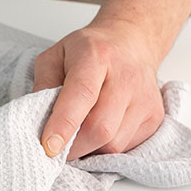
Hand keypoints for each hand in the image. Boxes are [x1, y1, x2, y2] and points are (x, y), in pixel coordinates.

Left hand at [32, 17, 166, 159]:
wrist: (132, 42)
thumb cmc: (90, 51)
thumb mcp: (54, 56)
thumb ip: (42, 85)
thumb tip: (36, 121)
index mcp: (96, 57)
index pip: (81, 94)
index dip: (64, 123)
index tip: (49, 146)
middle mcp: (126, 78)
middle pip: (101, 128)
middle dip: (73, 147)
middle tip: (58, 147)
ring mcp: (144, 99)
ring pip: (114, 144)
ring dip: (90, 149)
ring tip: (80, 133)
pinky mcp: (154, 117)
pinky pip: (126, 147)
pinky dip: (106, 147)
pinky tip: (100, 130)